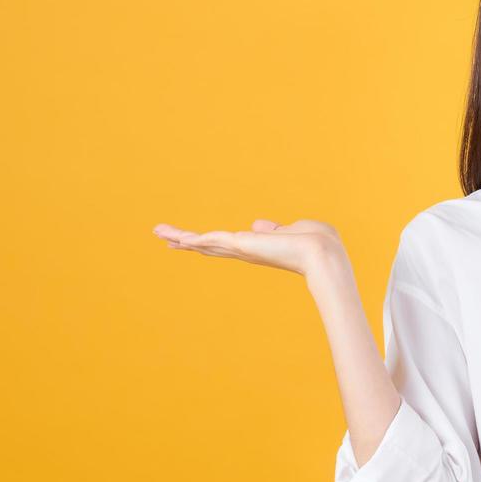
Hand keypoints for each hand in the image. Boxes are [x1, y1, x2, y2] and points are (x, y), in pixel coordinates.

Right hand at [153, 218, 344, 277]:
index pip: (227, 245)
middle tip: (163, 238)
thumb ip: (276, 229)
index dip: (208, 243)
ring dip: (180, 237)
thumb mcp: (294, 230)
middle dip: (186, 241)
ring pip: (204, 243)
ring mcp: (242, 250)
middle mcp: (246, 252)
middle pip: (209, 246)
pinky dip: (190, 237)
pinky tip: (172, 236)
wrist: (322, 255)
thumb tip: (261, 226)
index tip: (191, 241)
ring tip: (158, 232)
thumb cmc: (318, 243)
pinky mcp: (240, 245)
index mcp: (258, 248)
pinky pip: (209, 239)